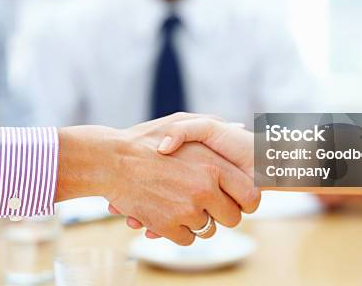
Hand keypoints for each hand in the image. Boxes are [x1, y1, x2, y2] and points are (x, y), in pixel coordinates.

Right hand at [109, 119, 256, 237]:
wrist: (110, 160)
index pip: (250, 196)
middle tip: (209, 204)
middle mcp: (204, 190)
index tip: (235, 197)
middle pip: (232, 218)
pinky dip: (179, 231)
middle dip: (222, 214)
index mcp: (213, 166)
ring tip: (183, 205)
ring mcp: (185, 211)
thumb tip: (238, 126)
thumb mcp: (181, 122)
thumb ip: (213, 124)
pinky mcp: (167, 227)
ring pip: (208, 230)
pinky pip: (187, 239)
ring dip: (199, 222)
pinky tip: (168, 213)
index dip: (245, 200)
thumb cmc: (145, 139)